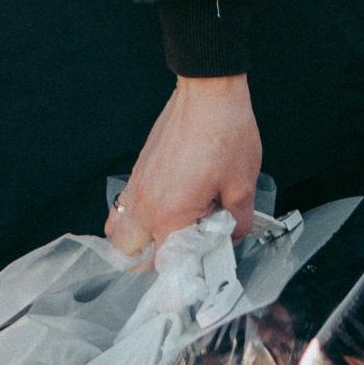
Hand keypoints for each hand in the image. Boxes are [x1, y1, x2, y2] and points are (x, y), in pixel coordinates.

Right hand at [106, 75, 261, 257]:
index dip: (190, 270)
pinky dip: (140, 217)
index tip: (207, 264)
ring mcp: (136, 188)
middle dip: (158, 260)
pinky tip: (171, 205)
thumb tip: (233, 235)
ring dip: (142, 241)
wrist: (208, 94)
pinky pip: (126, 208)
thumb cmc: (225, 133)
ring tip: (176, 230)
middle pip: (131, 257)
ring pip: (121, 234)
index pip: (167, 265)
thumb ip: (237, 221)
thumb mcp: (243, 185)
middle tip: (190, 248)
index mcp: (169, 215)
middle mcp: (143, 206)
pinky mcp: (138, 172)